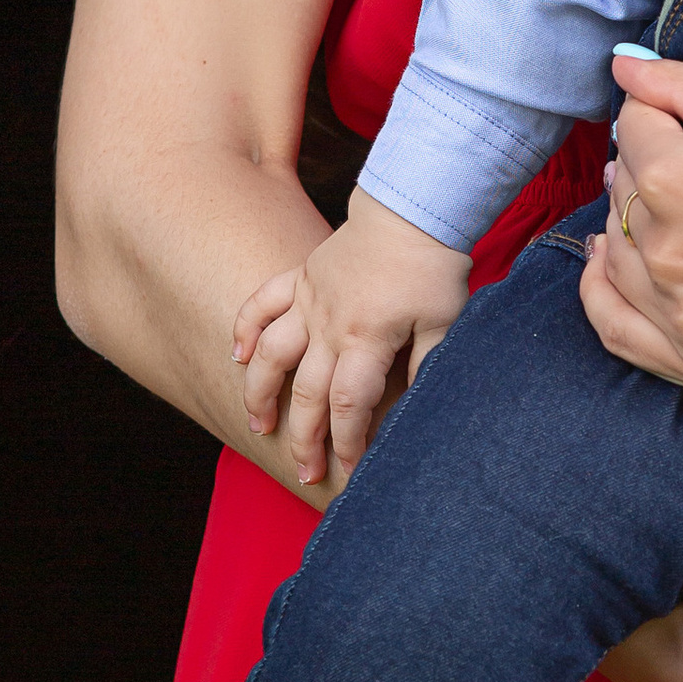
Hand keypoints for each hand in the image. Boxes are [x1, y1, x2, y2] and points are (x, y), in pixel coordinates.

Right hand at [233, 188, 468, 488]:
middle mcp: (329, 324)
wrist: (411, 209)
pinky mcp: (300, 277)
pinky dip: (245, 329)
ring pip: (272, 354)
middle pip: (307, 393)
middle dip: (305, 439)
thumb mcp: (444, 324)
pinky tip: (238, 356)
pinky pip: (261, 303)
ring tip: (259, 425)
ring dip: (260, 393)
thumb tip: (420, 413)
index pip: (349, 405)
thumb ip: (428, 368)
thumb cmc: (432, 269)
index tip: (348, 471)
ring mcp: (309, 299)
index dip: (347, 443)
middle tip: (305, 472)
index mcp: (367, 338)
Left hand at [583, 52, 682, 402]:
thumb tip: (623, 65)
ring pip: (617, 260)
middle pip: (623, 193)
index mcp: (676, 180)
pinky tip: (610, 268)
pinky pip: (621, 333)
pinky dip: (605, 296)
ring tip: (651, 208)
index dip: (658, 111)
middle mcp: (666, 255)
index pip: (634, 128)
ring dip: (626, 225)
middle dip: (644, 165)